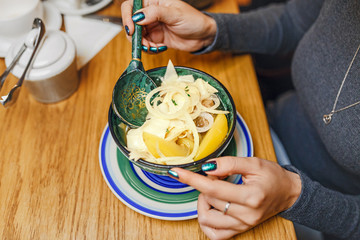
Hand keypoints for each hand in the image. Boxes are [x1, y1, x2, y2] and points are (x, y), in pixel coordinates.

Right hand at [121, 0, 216, 51]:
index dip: (127, 17)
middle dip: (136, 36)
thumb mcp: (175, 14)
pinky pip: (145, 45)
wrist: (203, 36)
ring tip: (155, 47)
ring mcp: (152, 27)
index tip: (132, 30)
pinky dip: (150, 50)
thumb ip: (155, 13)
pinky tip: (160, 48)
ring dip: (143, 45)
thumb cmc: (193, 20)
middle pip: (132, 24)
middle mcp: (150, 14)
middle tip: (145, 44)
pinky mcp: (155, 39)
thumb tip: (137, 17)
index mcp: (153, 2)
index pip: (131, 6)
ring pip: (137, 37)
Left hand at [169, 157, 300, 239]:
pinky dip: (207, 220)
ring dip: (204, 202)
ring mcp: (243, 226)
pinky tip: (212, 207)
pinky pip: (214, 234)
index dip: (192, 179)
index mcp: (251, 197)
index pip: (213, 189)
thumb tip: (207, 167)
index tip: (177, 173)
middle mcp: (246, 215)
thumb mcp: (253, 163)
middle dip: (203, 186)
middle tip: (213, 176)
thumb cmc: (272, 176)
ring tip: (214, 191)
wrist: (287, 193)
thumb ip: (229, 164)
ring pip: (207, 219)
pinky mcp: (240, 230)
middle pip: (208, 203)